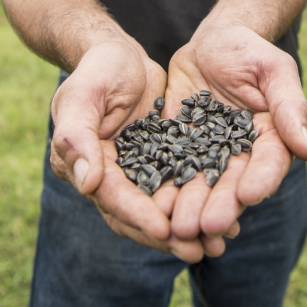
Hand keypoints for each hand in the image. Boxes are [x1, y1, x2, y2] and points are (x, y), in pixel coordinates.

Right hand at [49, 38, 204, 261]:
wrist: (120, 55)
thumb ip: (78, 137)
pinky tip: (229, 214)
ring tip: (220, 242)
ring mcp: (138, 170)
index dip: (137, 215)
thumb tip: (87, 183)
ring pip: (161, 207)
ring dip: (187, 227)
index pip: (111, 197)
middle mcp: (111, 176)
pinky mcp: (162, 160)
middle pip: (137, 214)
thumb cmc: (98, 69)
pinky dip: (198, 201)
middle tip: (199, 251)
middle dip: (167, 235)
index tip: (165, 229)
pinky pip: (181, 187)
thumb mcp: (84, 95)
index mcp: (87, 164)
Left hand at [163, 25, 306, 253]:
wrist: (212, 44)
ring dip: (190, 207)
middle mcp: (239, 153)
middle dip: (219, 206)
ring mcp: (207, 153)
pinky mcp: (179, 146)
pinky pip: (171, 168)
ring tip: (179, 228)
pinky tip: (154, 205)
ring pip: (199, 184)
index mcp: (269, 139)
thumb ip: (289, 108)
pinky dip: (164, 187)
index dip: (261, 180)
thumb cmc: (250, 52)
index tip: (249, 196)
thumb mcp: (274, 71)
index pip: (268, 164)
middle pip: (231, 184)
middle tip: (207, 226)